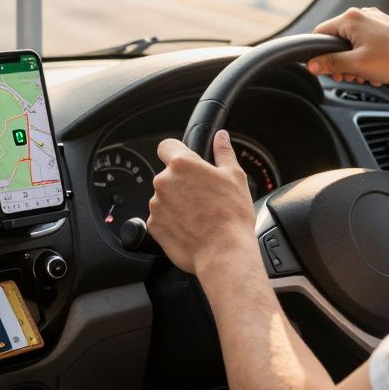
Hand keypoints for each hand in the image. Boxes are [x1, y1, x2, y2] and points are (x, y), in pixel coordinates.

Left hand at [147, 130, 257, 275]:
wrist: (224, 252)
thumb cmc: (231, 215)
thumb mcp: (235, 176)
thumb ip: (224, 152)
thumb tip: (220, 137)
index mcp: (182, 164)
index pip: (166, 146)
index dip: (176, 151)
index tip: (185, 160)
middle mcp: (163, 182)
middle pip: (168, 175)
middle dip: (182, 182)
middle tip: (203, 195)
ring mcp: (156, 205)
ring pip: (164, 197)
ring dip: (177, 202)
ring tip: (199, 215)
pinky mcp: (153, 226)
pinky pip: (161, 218)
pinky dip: (172, 221)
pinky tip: (191, 228)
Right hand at [308, 6, 388, 85]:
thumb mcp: (357, 65)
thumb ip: (331, 63)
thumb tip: (311, 64)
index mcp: (351, 18)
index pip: (320, 33)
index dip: (320, 55)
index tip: (327, 70)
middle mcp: (362, 14)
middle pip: (336, 39)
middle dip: (340, 61)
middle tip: (348, 77)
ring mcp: (374, 19)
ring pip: (352, 43)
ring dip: (354, 62)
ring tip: (365, 75)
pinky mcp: (384, 27)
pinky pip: (366, 42)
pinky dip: (366, 57)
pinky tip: (375, 70)